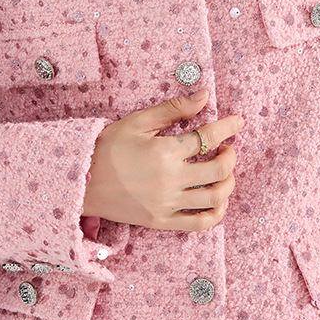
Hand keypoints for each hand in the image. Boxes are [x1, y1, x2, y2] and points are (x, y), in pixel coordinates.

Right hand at [82, 89, 243, 231]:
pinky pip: (199, 223)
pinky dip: (216, 213)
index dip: (228, 127)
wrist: (82, 183)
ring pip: (215, 198)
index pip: (208, 137)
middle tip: (227, 149)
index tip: (238, 122)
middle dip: (231, 156)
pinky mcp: (162, 221)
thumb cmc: (108, 148)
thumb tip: (203, 97)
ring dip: (228, 183)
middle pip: (219, 170)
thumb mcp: (138, 122)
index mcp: (165, 152)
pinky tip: (217, 200)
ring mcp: (168, 204)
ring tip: (224, 173)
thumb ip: (173, 109)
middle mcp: (171, 180)